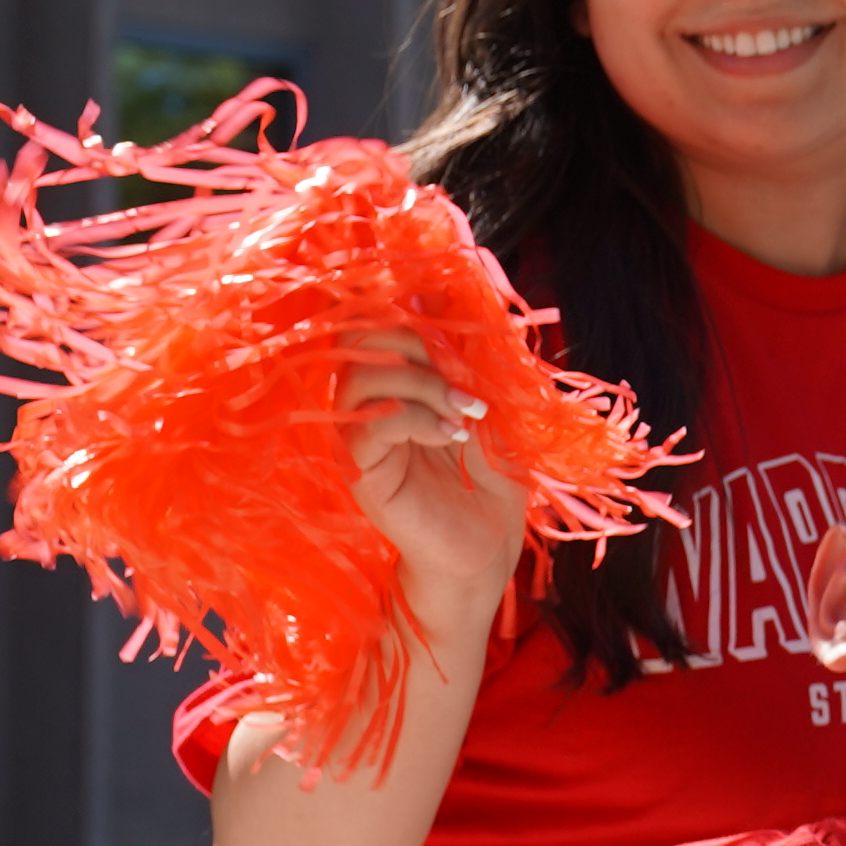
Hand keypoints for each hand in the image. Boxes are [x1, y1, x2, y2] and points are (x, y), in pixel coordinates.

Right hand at [339, 325, 530, 618]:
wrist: (485, 552)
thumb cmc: (488, 485)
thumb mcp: (486, 407)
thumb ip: (461, 358)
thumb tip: (436, 292)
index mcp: (393, 383)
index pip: (379, 323)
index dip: (418, 316)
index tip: (464, 340)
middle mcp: (366, 403)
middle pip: (362, 337)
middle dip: (420, 344)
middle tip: (468, 383)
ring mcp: (357, 435)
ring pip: (363, 375)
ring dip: (423, 383)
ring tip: (467, 413)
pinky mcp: (358, 469)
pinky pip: (368, 423)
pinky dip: (415, 418)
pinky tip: (452, 434)